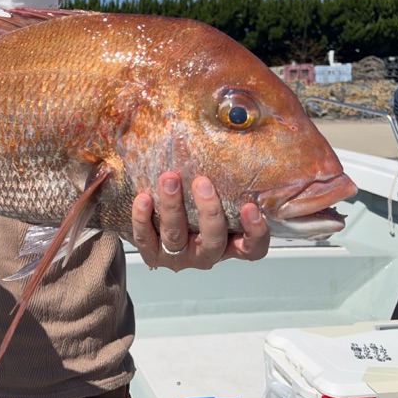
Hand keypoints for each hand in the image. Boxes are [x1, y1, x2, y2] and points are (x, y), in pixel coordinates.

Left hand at [130, 171, 268, 270]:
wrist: (155, 224)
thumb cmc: (193, 206)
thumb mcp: (214, 196)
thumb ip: (224, 181)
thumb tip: (230, 140)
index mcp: (228, 243)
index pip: (252, 248)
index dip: (255, 233)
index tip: (250, 206)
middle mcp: (205, 254)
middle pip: (213, 241)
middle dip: (208, 211)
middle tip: (202, 182)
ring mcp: (178, 257)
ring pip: (176, 236)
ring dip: (172, 206)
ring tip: (169, 179)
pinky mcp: (152, 255)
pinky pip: (145, 239)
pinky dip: (142, 218)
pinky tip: (144, 198)